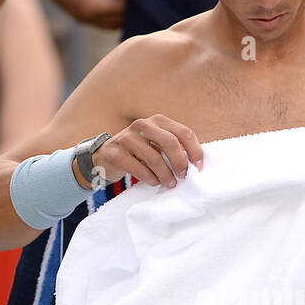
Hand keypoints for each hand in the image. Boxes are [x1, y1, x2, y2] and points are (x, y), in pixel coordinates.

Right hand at [36, 0, 126, 28]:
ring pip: (113, 26)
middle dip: (130, 11)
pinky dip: (115, 18)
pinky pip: (105, 24)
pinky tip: (121, 5)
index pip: (118, 9)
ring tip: (131, 2)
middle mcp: (87, 19)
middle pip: (118, 22)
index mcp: (89, 7)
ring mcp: (85, 21)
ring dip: (123, 17)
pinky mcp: (83, 19)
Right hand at [86, 115, 203, 187]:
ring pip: (155, 158)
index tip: (199, 168)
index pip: (184, 132)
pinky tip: (154, 182)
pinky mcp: (117, 153)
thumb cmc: (139, 152)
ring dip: (166, 175)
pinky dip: (150, 178)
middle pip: (170, 142)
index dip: (195, 151)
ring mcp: (128, 137)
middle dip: (180, 162)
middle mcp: (143, 125)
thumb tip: (196, 164)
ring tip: (170, 184)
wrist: (105, 156)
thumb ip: (174, 148)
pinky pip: (139, 169)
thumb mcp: (156, 144)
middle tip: (183, 176)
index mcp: (158, 121)